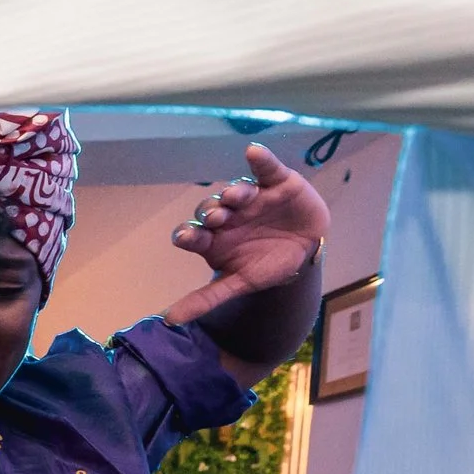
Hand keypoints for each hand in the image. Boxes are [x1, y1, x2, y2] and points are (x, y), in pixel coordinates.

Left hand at [165, 143, 331, 324]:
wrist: (305, 251)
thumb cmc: (265, 265)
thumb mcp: (238, 283)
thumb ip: (205, 298)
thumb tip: (169, 321)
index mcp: (212, 237)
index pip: (192, 233)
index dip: (188, 234)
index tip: (187, 238)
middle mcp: (227, 214)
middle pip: (211, 209)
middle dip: (211, 212)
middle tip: (216, 218)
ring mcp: (250, 196)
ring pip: (235, 191)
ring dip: (234, 193)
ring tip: (237, 197)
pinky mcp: (276, 181)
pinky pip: (266, 167)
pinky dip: (261, 159)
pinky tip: (254, 152)